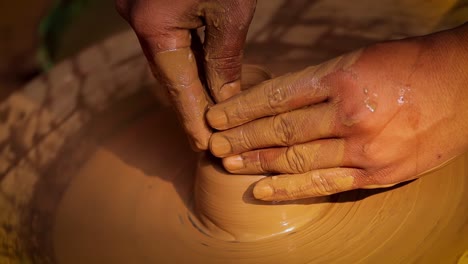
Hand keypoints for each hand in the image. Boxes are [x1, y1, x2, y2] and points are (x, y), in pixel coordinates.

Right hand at [116, 0, 255, 149]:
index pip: (177, 85)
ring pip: (167, 59)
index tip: (204, 145)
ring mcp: (140, 11)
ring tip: (208, 114)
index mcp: (153, 25)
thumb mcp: (230, 11)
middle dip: (190, 106)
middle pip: (168, 75)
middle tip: (208, 137)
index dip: (193, 118)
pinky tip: (201, 77)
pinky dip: (186, 60)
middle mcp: (138, 20)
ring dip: (188, 85)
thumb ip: (223, 57)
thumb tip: (225, 97)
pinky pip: (168, 40)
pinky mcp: (149, 4)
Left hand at [206, 24, 467, 200]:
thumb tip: (274, 102)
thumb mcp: (359, 59)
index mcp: (343, 77)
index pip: (278, 96)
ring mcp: (364, 148)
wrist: (465, 86)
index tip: (218, 116)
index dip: (242, 108)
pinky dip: (289, 189)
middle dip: (241, 137)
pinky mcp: (377, 174)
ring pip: (296, 159)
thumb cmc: (409, 66)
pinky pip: (324, 184)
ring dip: (256, 162)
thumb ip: (317, 82)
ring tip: (227, 163)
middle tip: (213, 142)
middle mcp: (350, 114)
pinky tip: (262, 189)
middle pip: (281, 130)